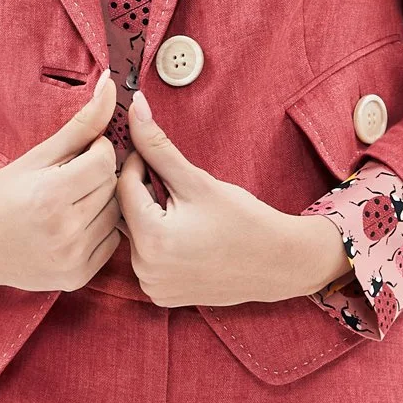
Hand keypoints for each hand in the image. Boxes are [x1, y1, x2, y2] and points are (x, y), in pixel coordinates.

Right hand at [0, 70, 122, 290]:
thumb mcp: (35, 157)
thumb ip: (80, 125)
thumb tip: (111, 85)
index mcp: (51, 196)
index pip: (105, 161)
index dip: (97, 150)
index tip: (82, 151)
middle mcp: (65, 231)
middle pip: (112, 187)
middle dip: (99, 174)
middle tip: (74, 174)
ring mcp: (72, 258)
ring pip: (115, 216)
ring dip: (102, 202)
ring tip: (73, 198)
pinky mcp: (76, 277)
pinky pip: (110, 243)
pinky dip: (100, 229)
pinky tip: (74, 222)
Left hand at [115, 89, 346, 305]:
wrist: (278, 263)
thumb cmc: (244, 221)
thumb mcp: (198, 181)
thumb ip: (158, 146)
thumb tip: (135, 108)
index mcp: (152, 240)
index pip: (124, 187)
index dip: (136, 163)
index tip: (152, 152)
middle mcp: (145, 270)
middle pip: (126, 214)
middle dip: (142, 191)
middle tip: (169, 180)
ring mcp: (153, 287)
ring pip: (135, 237)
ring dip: (148, 216)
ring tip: (180, 208)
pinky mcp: (162, 295)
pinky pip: (147, 259)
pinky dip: (157, 242)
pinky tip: (184, 233)